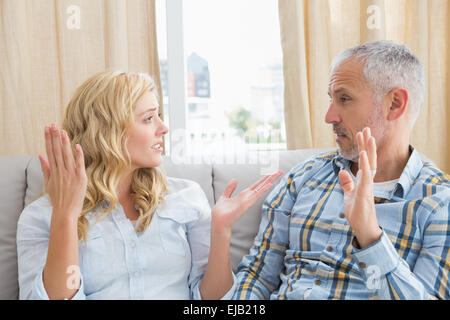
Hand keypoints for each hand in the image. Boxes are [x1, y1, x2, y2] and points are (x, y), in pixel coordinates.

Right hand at [38, 123, 86, 221]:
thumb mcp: (48, 183)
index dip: (48, 139)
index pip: (50, 151)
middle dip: (54, 137)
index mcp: (53, 171)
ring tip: (62, 130)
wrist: (65, 212)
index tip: (47, 129)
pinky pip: (79, 163)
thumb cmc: (58, 198)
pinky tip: (77, 145)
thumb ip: (45, 168)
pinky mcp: (80, 178)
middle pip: (57, 150)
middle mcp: (61, 171)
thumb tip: (40, 155)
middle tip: (53, 124)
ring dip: (64, 142)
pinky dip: (78, 154)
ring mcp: (70, 174)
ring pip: (66, 155)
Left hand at [211, 171, 283, 233]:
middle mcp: (247, 197)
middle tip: (279, 172)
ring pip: (261, 189)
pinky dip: (263, 190)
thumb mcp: (225, 196)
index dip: (263, 180)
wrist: (218, 221)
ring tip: (277, 175)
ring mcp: (248, 201)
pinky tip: (269, 185)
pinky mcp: (246, 204)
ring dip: (269, 181)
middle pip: (261, 186)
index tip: (270, 174)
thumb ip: (230, 188)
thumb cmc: (221, 212)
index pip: (256, 186)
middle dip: (270, 179)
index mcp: (243, 195)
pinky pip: (256, 195)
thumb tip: (235, 179)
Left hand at [338, 127, 381, 247]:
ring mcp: (367, 185)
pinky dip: (364, 164)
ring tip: (367, 135)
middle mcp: (367, 180)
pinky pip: (366, 175)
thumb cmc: (358, 213)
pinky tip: (363, 153)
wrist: (363, 227)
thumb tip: (342, 172)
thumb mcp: (349, 195)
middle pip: (368, 158)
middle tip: (366, 128)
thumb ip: (347, 183)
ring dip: (368, 149)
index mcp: (363, 180)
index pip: (364, 160)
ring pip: (369, 164)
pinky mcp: (366, 192)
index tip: (361, 135)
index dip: (363, 148)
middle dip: (367, 144)